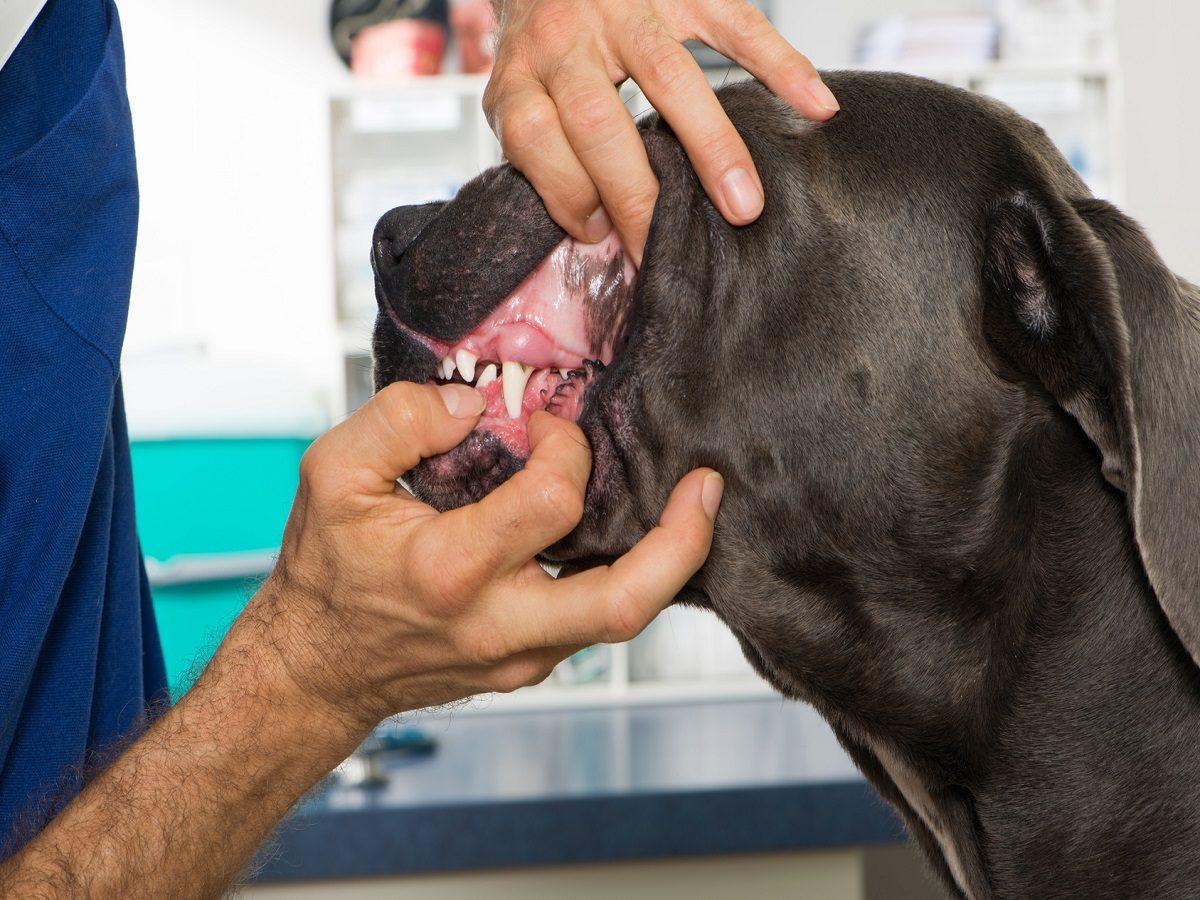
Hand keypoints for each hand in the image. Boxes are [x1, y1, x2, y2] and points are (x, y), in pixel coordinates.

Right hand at [254, 382, 721, 733]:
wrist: (317, 668)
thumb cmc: (327, 571)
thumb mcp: (331, 473)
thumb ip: (400, 420)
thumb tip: (479, 407)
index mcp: (450, 569)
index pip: (553, 501)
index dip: (564, 447)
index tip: (544, 425)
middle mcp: (498, 624)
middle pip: (626, 600)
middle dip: (684, 540)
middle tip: (708, 487)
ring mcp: (521, 656)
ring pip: (623, 618)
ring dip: (666, 559)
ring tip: (690, 506)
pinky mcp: (529, 666)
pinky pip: (595, 620)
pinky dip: (624, 574)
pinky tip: (625, 534)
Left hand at [484, 0, 838, 263]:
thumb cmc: (544, 55)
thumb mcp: (522, 99)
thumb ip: (546, 155)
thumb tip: (597, 234)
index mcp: (521, 74)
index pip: (533, 137)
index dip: (563, 192)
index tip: (598, 234)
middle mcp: (567, 38)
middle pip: (597, 119)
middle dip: (635, 192)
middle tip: (666, 247)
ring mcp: (626, 8)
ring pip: (668, 75)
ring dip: (711, 145)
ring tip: (744, 205)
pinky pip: (736, 22)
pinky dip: (780, 63)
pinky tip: (814, 104)